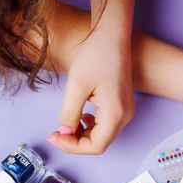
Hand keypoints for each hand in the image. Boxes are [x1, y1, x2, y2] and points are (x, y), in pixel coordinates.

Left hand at [48, 18, 134, 154]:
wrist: (111, 36)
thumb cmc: (97, 55)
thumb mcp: (76, 86)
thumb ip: (69, 114)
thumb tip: (64, 133)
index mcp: (116, 113)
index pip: (96, 146)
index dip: (73, 147)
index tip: (56, 137)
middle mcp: (125, 115)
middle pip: (100, 143)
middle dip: (76, 143)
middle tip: (56, 134)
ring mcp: (126, 109)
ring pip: (103, 135)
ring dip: (83, 135)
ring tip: (65, 126)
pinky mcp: (122, 103)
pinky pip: (106, 124)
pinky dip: (91, 126)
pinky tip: (80, 116)